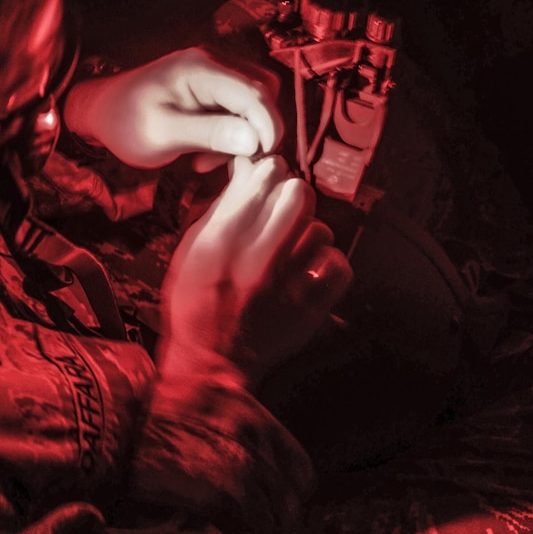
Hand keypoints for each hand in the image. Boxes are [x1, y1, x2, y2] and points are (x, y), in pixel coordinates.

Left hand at [64, 48, 283, 169]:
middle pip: (263, 92)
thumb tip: (254, 140)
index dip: (269, 126)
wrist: (100, 113)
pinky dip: (231, 135)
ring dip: (243, 136)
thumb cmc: (124, 123)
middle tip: (235, 163)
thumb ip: (209, 133)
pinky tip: (204, 155)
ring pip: (254, 103)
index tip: (261, 159)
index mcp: (202, 68)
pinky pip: (238, 109)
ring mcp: (213, 74)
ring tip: (208, 162)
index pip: (256, 91)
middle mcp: (214, 63)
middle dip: (258, 130)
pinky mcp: (210, 89)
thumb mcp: (163, 134)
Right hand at [160, 155, 351, 384]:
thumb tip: (246, 169)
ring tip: (296, 246)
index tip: (267, 181)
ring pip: (321, 230)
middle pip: (299, 195)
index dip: (269, 172)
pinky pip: (339, 268)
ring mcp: (286, 285)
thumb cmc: (196, 305)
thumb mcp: (193, 252)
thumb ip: (221, 209)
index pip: (264, 176)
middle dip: (293, 195)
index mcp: (222, 240)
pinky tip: (313, 269)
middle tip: (285, 210)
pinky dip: (329, 265)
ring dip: (310, 233)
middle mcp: (256, 258)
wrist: (210, 364)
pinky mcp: (309, 309)